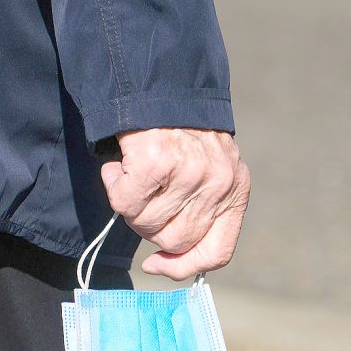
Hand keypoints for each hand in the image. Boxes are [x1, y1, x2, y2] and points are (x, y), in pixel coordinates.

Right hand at [100, 127, 250, 280]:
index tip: (155, 264)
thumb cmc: (177, 135)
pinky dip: (114, 185)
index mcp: (236, 189)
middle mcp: (218, 183)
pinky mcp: (157, 162)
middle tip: (144, 196)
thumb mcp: (206, 173)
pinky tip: (120, 166)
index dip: (183, 266)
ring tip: (134, 173)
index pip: (218, 252)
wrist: (156, 84)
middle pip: (175, 241)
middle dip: (150, 226)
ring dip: (131, 204)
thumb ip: (198, 213)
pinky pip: (124, 202)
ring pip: (146, 225)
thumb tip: (164, 262)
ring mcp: (190, 172)